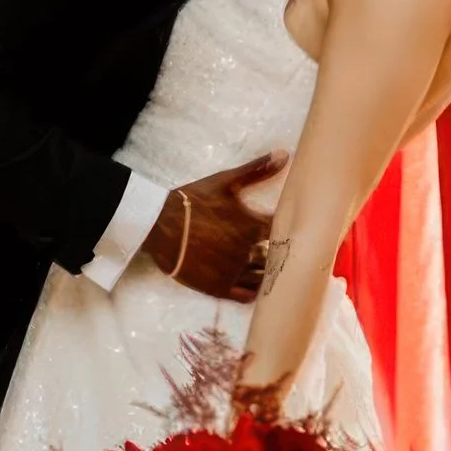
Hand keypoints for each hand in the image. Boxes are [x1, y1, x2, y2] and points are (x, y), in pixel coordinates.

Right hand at [146, 153, 282, 299]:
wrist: (158, 224)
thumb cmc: (193, 201)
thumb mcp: (225, 181)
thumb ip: (257, 170)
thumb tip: (285, 154)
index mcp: (253, 226)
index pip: (286, 233)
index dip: (291, 232)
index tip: (292, 229)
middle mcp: (247, 252)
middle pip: (276, 258)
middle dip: (278, 253)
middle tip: (277, 249)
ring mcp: (233, 272)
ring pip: (263, 277)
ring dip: (266, 271)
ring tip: (263, 265)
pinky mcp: (217, 287)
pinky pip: (245, 296)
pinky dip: (253, 291)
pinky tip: (252, 284)